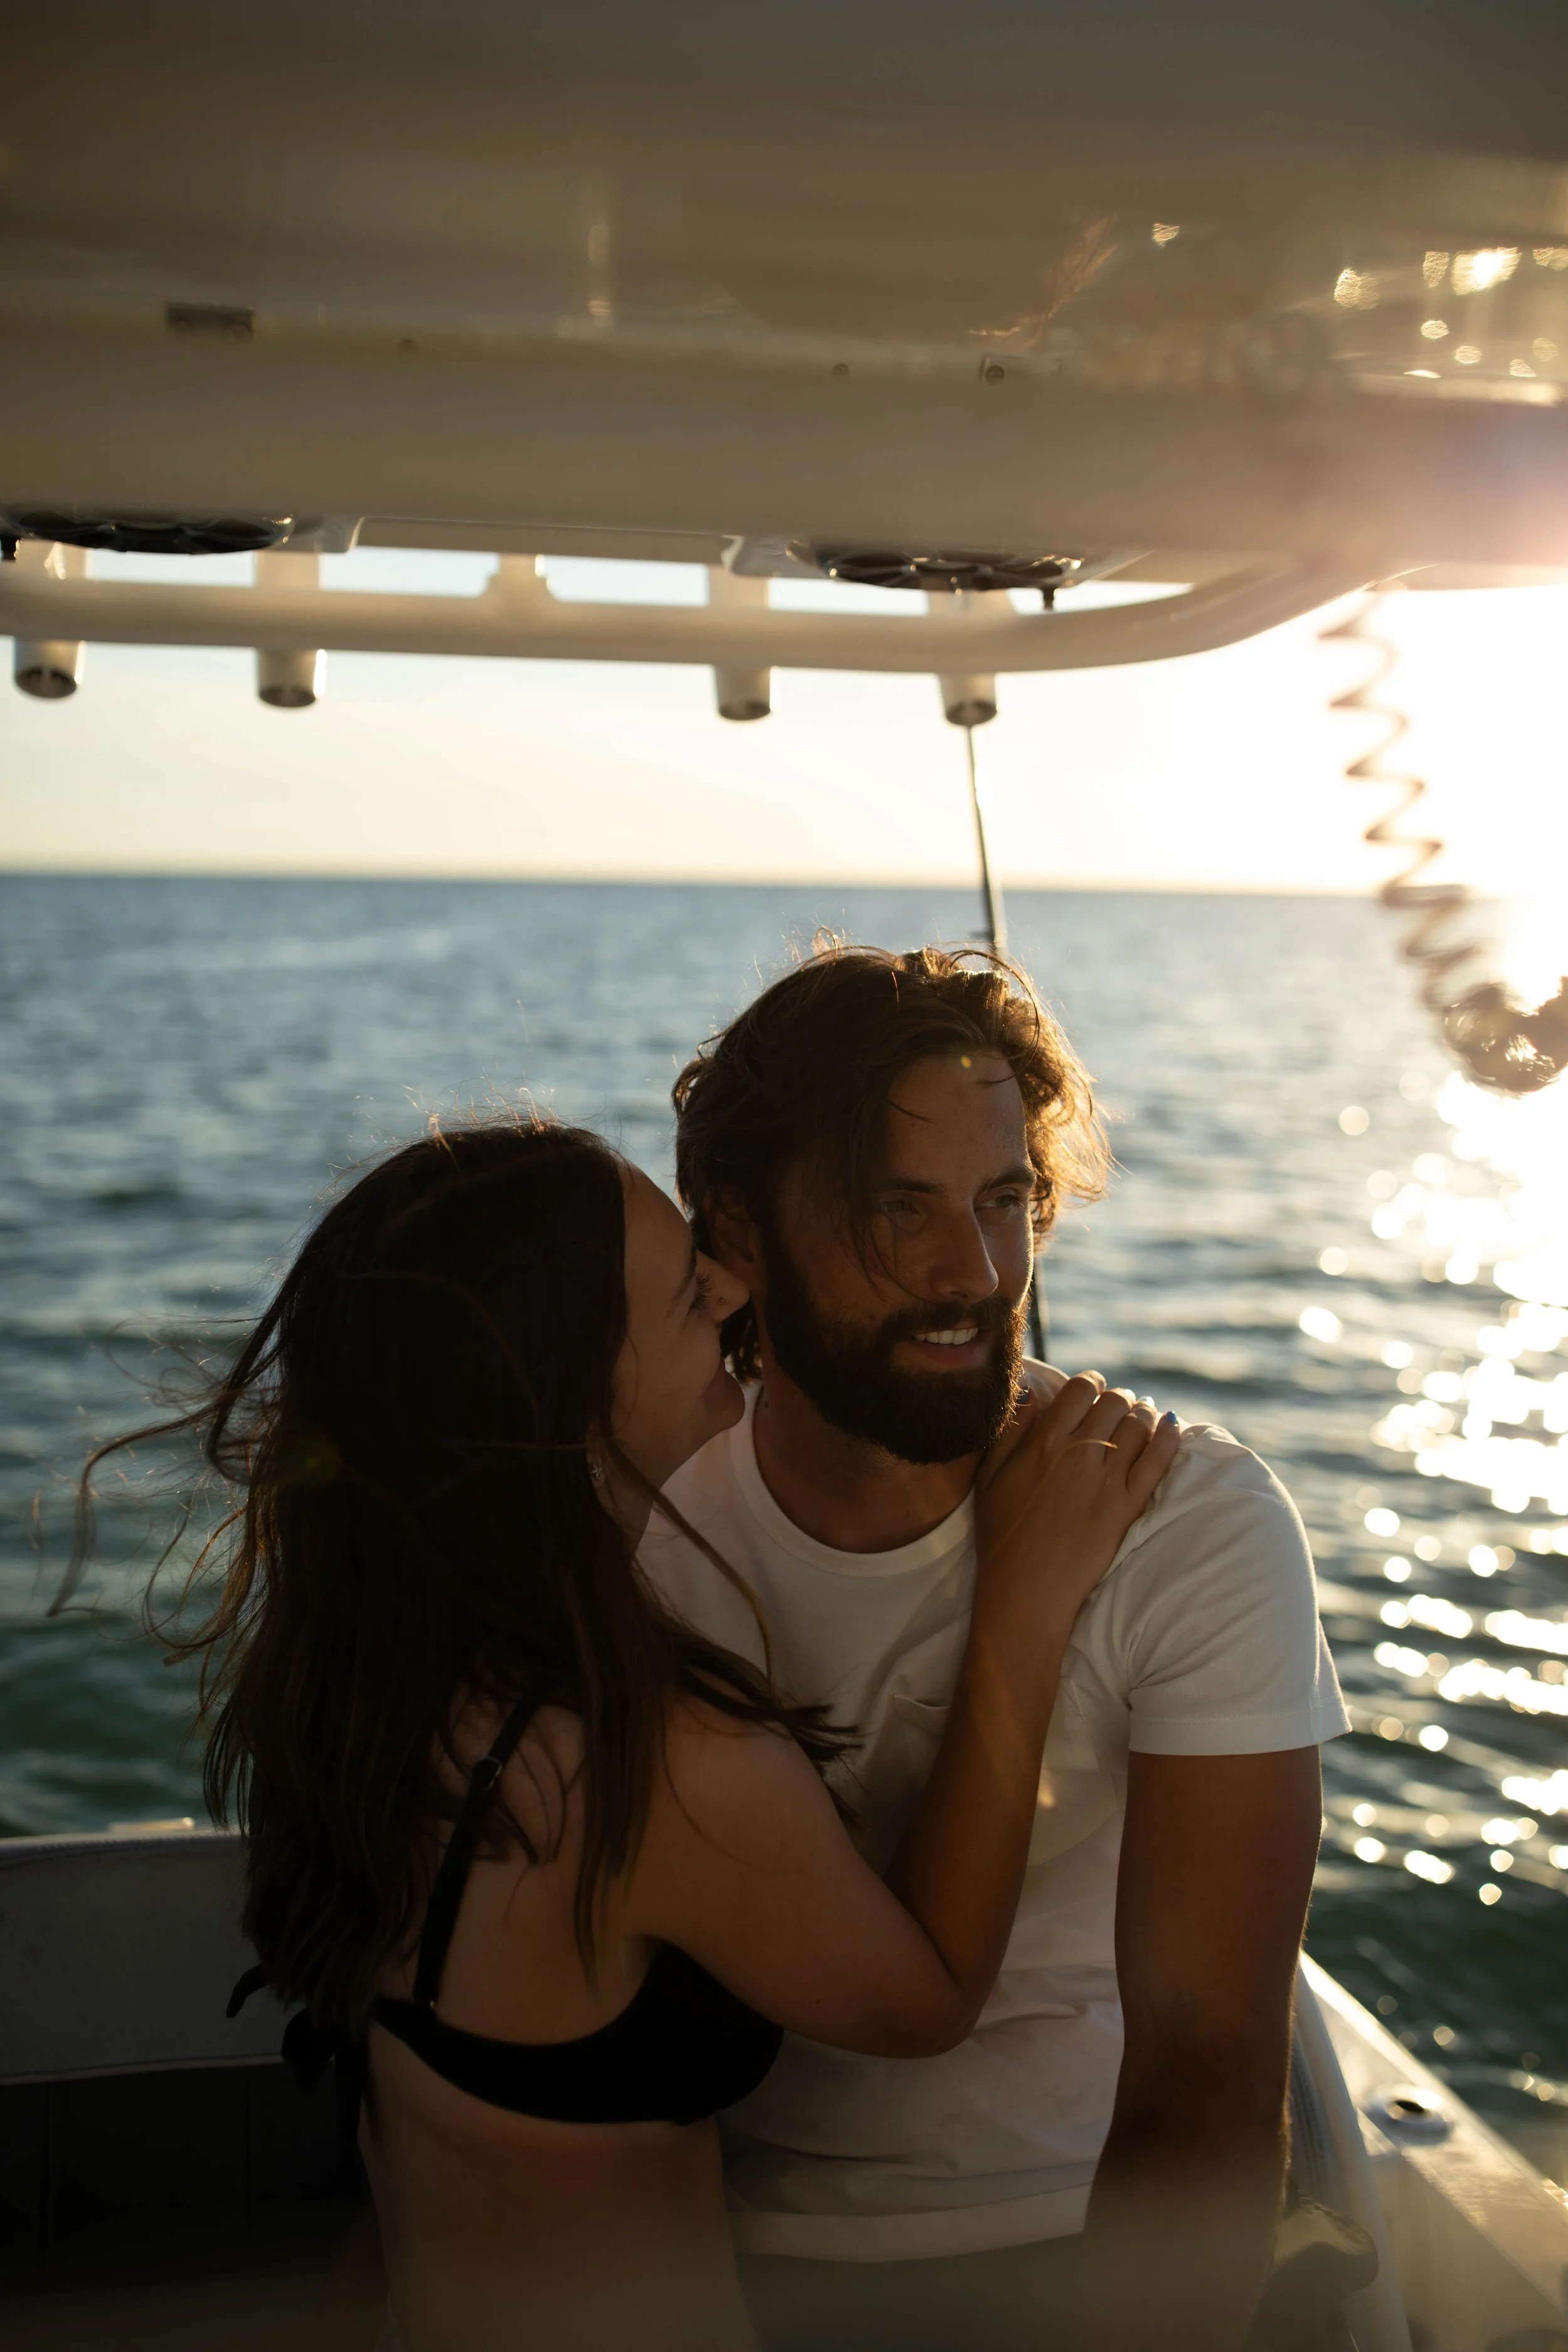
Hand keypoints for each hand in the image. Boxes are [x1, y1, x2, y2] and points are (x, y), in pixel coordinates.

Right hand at [974, 1375, 1179, 1624]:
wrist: (1026, 1590)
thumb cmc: (1002, 1535)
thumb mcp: (990, 1477)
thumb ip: (1011, 1431)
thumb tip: (1032, 1393)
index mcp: (1044, 1442)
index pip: (1081, 1389)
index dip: (1091, 1384)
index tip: (1093, 1391)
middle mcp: (1079, 1453)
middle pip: (1114, 1403)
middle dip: (1119, 1399)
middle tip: (1119, 1407)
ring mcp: (1107, 1480)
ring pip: (1139, 1425)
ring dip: (1144, 1414)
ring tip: (1144, 1416)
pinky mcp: (1127, 1506)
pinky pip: (1158, 1461)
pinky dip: (1168, 1438)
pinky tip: (1170, 1428)